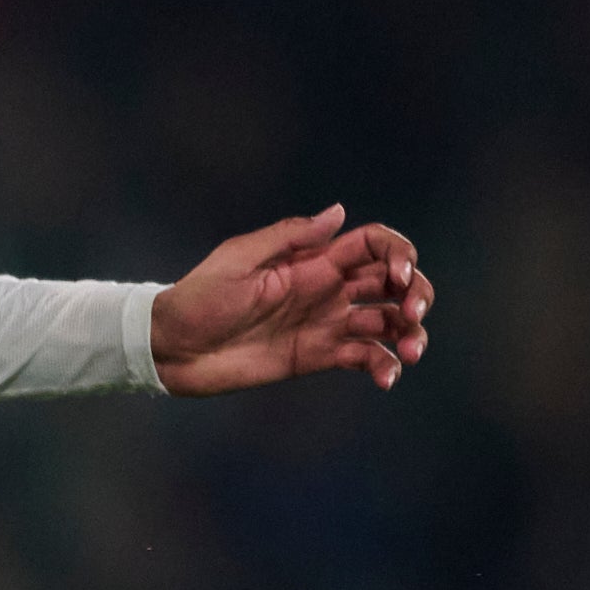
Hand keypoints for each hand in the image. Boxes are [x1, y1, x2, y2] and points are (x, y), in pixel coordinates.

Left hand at [151, 207, 430, 396]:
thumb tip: (339, 212)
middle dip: (417, 293)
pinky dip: (383, 366)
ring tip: (411, 352)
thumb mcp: (238, 259)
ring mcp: (325, 323)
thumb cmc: (198, 298)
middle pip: (393, 283)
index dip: (399, 255)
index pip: (376, 246)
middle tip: (413, 315)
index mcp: (314, 260)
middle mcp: (328, 288)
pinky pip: (363, 357)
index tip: (398, 277)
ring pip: (387, 322)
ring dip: (410, 333)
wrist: (172, 348)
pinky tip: (387, 377)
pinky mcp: (317, 356)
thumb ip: (289, 237)